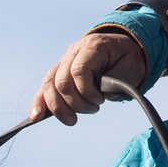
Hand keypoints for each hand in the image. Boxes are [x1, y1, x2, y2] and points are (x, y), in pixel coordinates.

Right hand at [30, 29, 148, 124]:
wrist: (122, 47)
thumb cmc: (128, 59)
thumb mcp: (132, 67)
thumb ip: (117, 80)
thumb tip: (102, 95)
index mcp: (92, 47)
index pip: (78, 71)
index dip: (87, 91)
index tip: (101, 100)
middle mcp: (73, 52)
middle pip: (60, 80)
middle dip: (74, 103)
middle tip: (94, 109)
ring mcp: (63, 61)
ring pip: (49, 84)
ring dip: (58, 107)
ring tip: (72, 120)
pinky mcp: (59, 72)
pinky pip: (45, 87)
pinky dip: (39, 102)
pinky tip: (35, 117)